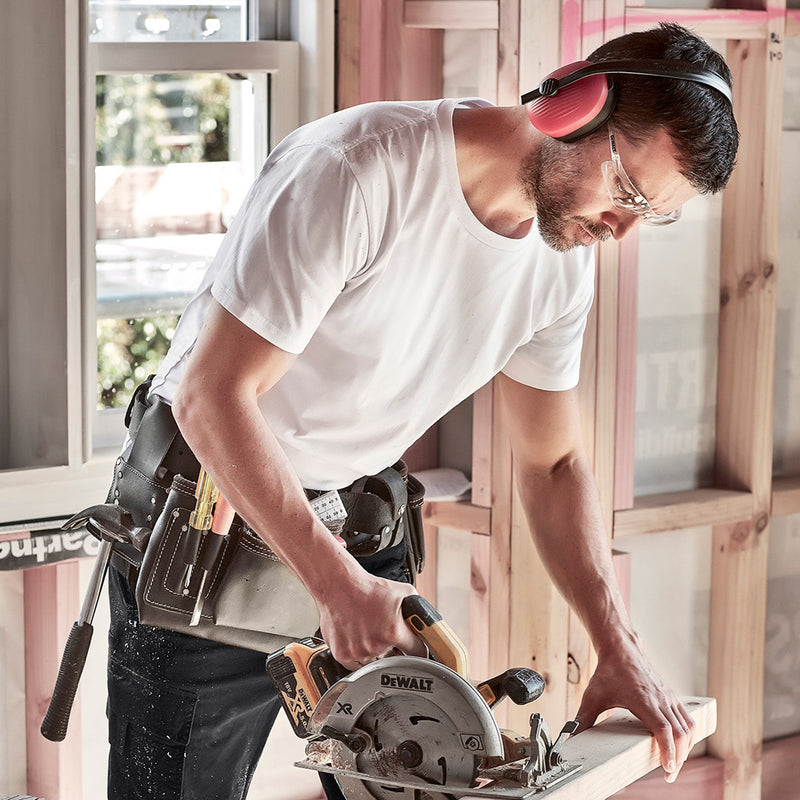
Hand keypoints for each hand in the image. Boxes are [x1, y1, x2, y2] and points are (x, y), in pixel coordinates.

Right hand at [316, 573, 427, 669]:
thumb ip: (419, 610)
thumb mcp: (404, 592)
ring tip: (370, 633)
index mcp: (394, 631)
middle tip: (388, 636)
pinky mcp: (343, 655)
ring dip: (377, 654)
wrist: (338, 585)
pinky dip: (360, 655)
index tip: (417, 651)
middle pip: (396, 660)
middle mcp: (376, 644)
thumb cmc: (368, 588)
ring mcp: (358, 652)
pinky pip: (357, 665)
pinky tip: (358, 638)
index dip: (419, 651)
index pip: (417, 653)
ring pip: (376, 664)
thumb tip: (429, 623)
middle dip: (396, 651)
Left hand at [574, 639, 694, 782]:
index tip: (668, 769)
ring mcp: (669, 697)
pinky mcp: (672, 696)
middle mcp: (660, 699)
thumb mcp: (592, 697)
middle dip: (679, 758)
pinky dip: (687, 735)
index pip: (664, 730)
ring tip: (674, 764)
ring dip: (685, 748)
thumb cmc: (607, 673)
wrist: (621, 650)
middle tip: (669, 775)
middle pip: (680, 733)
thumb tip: (569, 738)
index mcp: (643, 700)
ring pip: (687, 727)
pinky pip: (687, 718)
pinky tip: (681, 746)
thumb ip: (582, 719)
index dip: (669, 751)